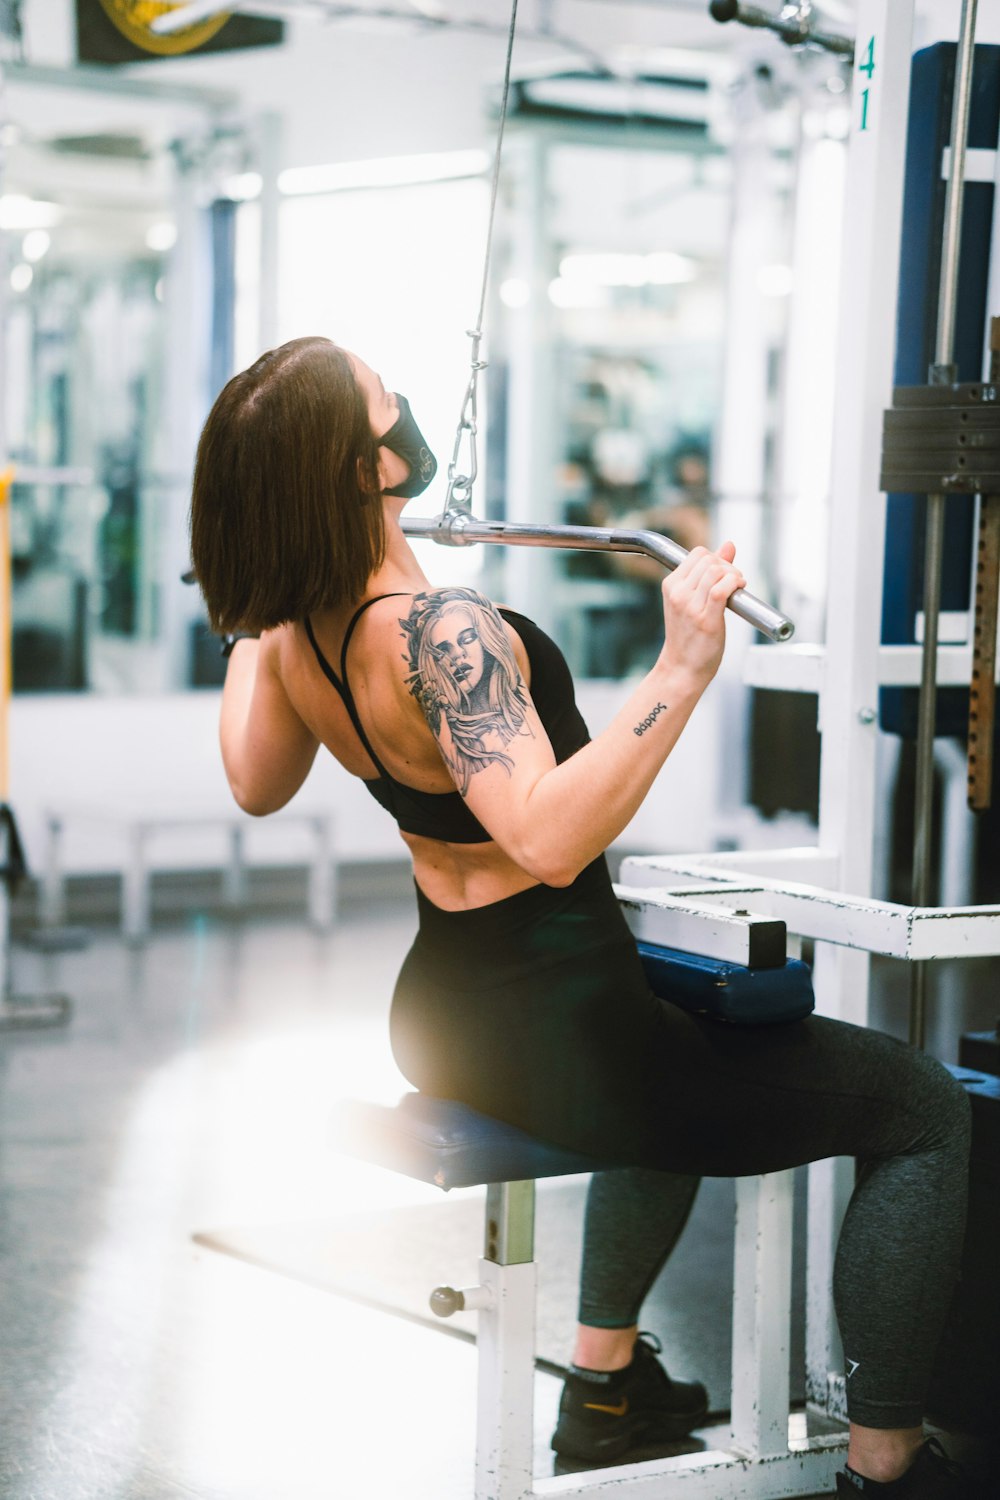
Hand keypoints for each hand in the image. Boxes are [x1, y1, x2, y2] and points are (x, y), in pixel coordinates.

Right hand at [657, 541, 745, 686]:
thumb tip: (729, 546)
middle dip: (728, 567)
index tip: (724, 574)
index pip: (698, 553)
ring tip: (736, 589)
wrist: (682, 668)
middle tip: (734, 583)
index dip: (716, 559)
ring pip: (716, 571)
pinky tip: (738, 591)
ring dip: (733, 576)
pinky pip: (721, 589)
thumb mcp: (692, 600)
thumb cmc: (689, 636)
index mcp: (671, 585)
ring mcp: (690, 606)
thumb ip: (710, 572)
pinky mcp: (705, 619)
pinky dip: (734, 584)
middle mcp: (678, 593)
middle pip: (709, 560)